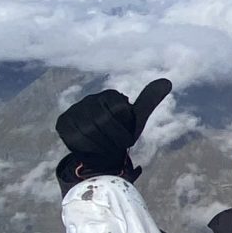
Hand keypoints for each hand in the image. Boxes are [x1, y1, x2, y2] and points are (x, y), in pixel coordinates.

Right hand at [56, 77, 172, 168]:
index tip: (127, 139)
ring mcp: (75, 110)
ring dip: (101, 146)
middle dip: (114, 140)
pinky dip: (87, 148)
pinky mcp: (63, 123)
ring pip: (90, 130)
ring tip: (105, 150)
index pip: (121, 112)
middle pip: (104, 121)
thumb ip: (149, 100)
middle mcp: (90, 99)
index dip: (125, 132)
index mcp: (110, 96)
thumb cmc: (120, 134)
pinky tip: (92, 150)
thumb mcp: (136, 119)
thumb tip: (168, 81)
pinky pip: (76, 137)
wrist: (99, 151)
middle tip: (116, 149)